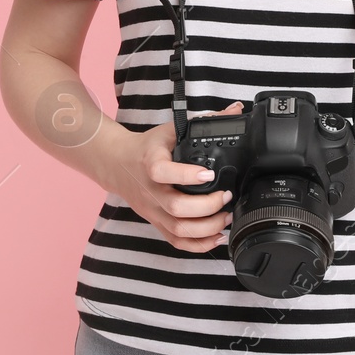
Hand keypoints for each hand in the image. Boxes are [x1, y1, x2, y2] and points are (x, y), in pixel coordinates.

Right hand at [104, 100, 244, 253]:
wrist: (118, 165)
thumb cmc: (147, 148)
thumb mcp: (170, 130)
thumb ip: (203, 121)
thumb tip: (235, 109)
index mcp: (150, 163)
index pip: (162, 172)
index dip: (186, 175)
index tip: (209, 173)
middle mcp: (150, 191)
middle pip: (176, 208)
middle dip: (207, 207)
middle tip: (225, 197)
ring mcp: (153, 210)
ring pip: (178, 229)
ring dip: (206, 228)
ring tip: (226, 217)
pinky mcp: (156, 223)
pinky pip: (175, 241)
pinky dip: (197, 245)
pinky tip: (216, 237)